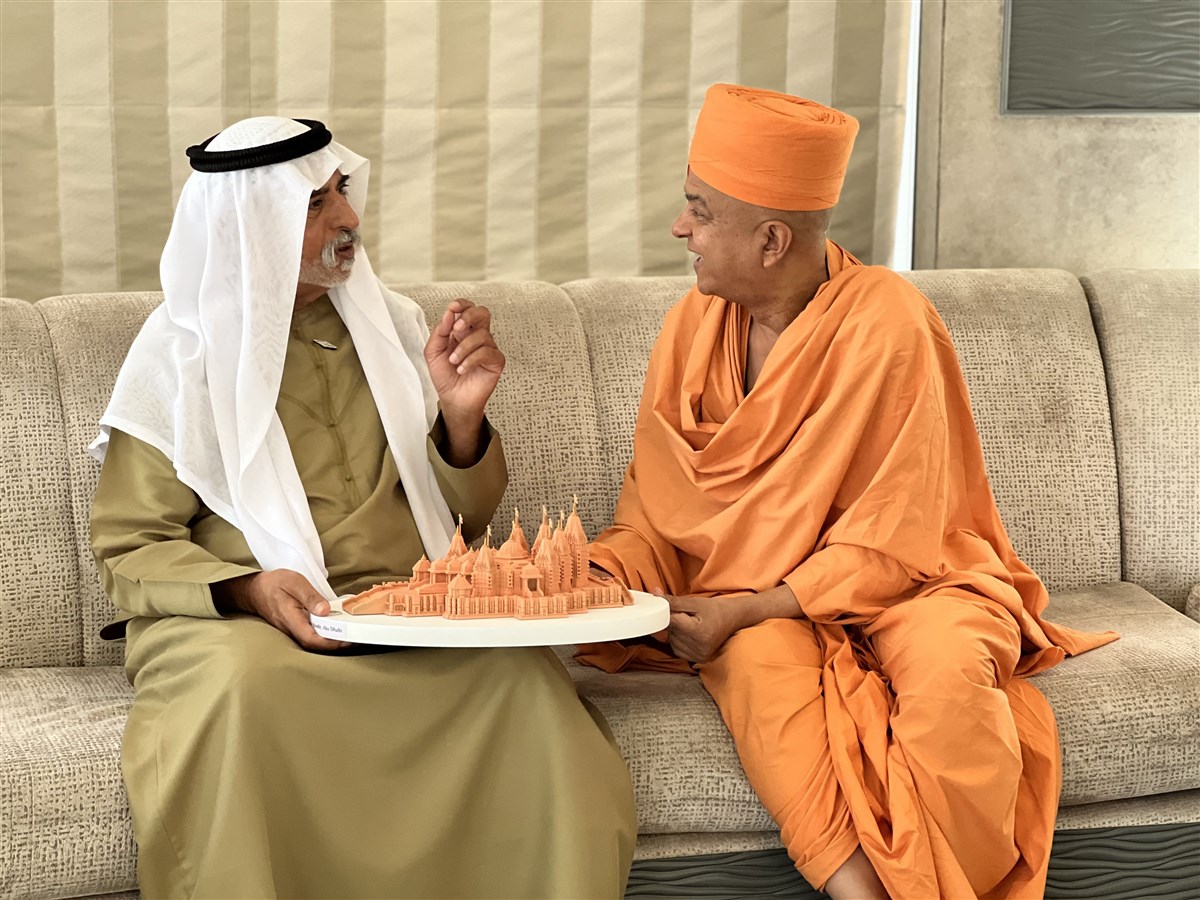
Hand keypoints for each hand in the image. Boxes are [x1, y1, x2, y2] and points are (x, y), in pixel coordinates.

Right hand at [213, 570, 349, 651]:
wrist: (255, 589)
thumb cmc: (274, 584)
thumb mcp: (294, 583)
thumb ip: (310, 597)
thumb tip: (325, 610)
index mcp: (291, 619)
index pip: (312, 639)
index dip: (331, 643)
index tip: (348, 640)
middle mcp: (292, 629)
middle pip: (316, 645)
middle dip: (337, 645)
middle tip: (358, 639)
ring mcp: (294, 630)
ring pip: (315, 642)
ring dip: (334, 642)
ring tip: (353, 635)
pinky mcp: (297, 628)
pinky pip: (313, 636)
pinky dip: (327, 635)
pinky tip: (339, 629)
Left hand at [424, 299, 504, 426]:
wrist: (452, 398)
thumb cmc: (445, 376)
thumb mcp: (433, 352)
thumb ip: (439, 332)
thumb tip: (448, 314)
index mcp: (463, 331)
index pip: (468, 309)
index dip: (462, 304)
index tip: (453, 308)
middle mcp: (477, 337)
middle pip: (483, 313)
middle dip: (469, 316)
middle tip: (457, 329)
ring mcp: (488, 348)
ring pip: (482, 335)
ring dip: (463, 348)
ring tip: (454, 362)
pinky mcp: (496, 361)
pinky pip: (487, 352)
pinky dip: (471, 360)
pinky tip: (462, 369)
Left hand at [666, 595, 746, 663]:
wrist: (734, 619)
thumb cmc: (715, 609)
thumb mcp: (694, 602)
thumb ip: (673, 601)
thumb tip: (654, 595)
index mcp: (700, 632)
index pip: (672, 622)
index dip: (664, 612)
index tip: (660, 605)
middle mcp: (699, 647)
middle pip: (671, 632)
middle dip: (672, 621)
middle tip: (684, 614)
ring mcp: (699, 655)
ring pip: (672, 641)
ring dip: (674, 631)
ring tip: (689, 623)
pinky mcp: (698, 659)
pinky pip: (677, 649)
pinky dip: (678, 640)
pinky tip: (688, 633)